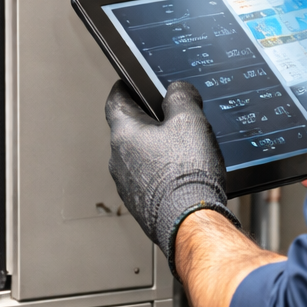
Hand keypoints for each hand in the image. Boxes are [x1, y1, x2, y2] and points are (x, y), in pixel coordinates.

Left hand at [104, 80, 237, 275]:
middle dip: (148, 121)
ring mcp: (127, 185)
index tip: (129, 83)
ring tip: (184, 151)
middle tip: (172, 117)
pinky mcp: (140, 205)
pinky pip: (148, 180)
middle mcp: (119, 160)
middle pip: (129, 130)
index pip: (115, 100)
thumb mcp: (191, 121)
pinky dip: (161, 174)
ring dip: (156, 150)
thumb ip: (181, 96)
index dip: (124, 87)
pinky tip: (183, 176)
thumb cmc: (186, 176)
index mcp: (124, 134)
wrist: (191, 223)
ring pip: (139, 157)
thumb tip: (178, 89)